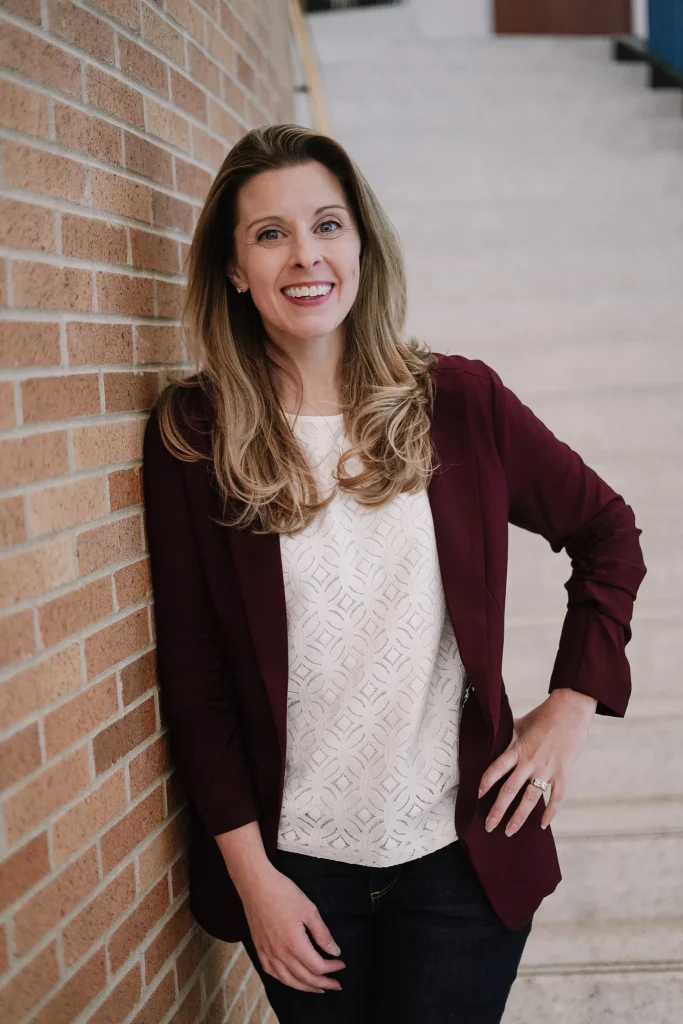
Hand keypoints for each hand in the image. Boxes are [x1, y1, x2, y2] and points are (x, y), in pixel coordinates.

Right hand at [238, 864, 345, 993]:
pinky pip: (272, 973)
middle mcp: (280, 954)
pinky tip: (292, 979)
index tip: (341, 965)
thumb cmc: (283, 893)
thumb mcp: (309, 910)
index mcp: (294, 944)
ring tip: (318, 988)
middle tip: (335, 985)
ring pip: (288, 980)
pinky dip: (285, 980)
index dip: (332, 968)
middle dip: (323, 983)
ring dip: (305, 987)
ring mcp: (268, 953)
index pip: (317, 966)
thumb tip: (334, 951)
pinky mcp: (259, 949)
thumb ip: (322, 934)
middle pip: (305, 978)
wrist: (256, 885)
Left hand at [477, 687, 596, 834]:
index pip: (497, 769)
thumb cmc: (544, 715)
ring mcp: (547, 769)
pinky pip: (556, 797)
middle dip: (498, 810)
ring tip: (509, 830)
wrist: (571, 710)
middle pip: (510, 790)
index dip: (485, 783)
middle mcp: (531, 762)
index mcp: (518, 748)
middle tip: (488, 826)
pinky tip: (542, 825)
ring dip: (519, 817)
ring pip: (530, 799)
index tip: (476, 797)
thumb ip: (507, 735)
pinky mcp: (563, 773)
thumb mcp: (521, 722)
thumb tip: (491, 737)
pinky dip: (550, 812)